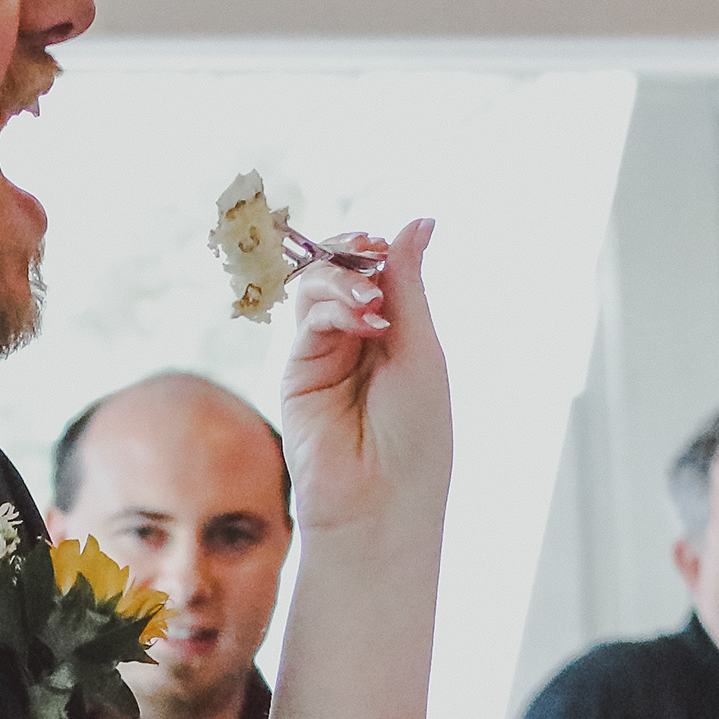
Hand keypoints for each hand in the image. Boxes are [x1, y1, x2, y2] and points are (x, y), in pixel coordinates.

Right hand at [278, 216, 447, 537]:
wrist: (381, 499)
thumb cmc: (416, 435)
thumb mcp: (421, 347)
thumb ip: (407, 283)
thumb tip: (420, 219)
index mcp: (398, 336)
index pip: (378, 272)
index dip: (375, 251)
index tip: (383, 246)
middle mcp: (359, 342)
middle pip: (341, 272)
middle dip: (352, 258)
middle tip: (371, 262)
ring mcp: (325, 356)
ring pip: (317, 289)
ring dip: (341, 281)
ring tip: (369, 306)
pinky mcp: (297, 372)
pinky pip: (307, 320)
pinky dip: (331, 307)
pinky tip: (361, 322)